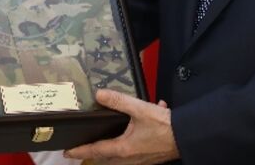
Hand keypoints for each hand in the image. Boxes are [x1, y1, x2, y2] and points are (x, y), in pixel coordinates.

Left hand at [64, 89, 178, 164]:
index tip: (67, 152)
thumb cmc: (164, 126)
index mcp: (123, 148)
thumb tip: (99, 95)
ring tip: (106, 141)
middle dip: (95, 153)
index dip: (80, 150)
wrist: (188, 136)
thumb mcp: (139, 109)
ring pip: (120, 158)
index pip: (95, 150)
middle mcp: (129, 158)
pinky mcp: (150, 157)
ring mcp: (140, 160)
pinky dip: (131, 143)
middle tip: (83, 147)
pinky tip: (140, 126)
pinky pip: (134, 153)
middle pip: (106, 158)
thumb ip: (118, 101)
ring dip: (111, 150)